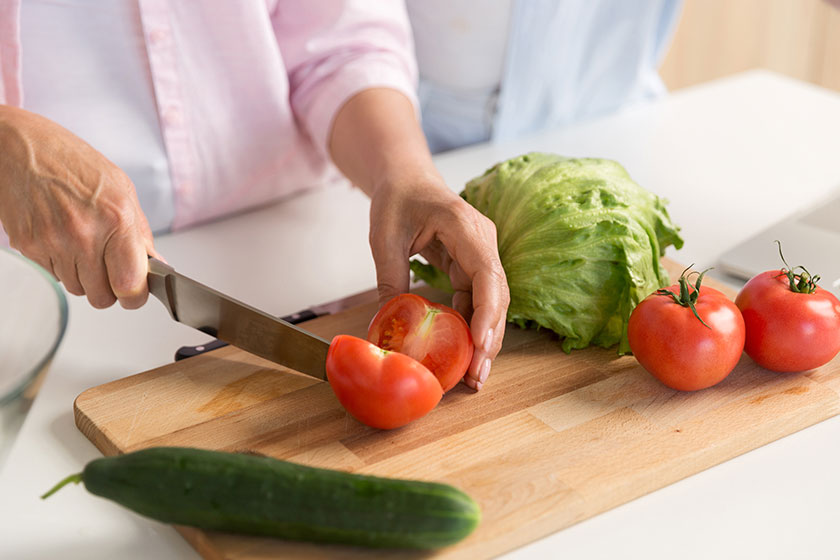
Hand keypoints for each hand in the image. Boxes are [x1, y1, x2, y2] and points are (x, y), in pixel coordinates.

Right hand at [0, 106, 157, 308]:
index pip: (130, 285)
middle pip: (101, 297)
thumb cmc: (71, 161)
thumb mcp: (121, 188)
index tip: (135, 292)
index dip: (134, 296)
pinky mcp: (28, 246)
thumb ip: (140, 232)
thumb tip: (155, 264)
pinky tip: (61, 237)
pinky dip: (61, 265)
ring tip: (82, 244)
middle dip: (109, 288)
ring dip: (84, 276)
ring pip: (77, 290)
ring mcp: (52, 243)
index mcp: (115, 218)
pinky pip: (54, 276)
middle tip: (109, 267)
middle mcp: (83, 234)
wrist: (18, 147)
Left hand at [368, 172, 509, 390]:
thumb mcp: (384, 237)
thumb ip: (390, 278)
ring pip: (491, 303)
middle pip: (497, 295)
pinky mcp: (471, 266)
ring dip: (483, 339)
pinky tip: (466, 355)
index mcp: (464, 226)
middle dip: (489, 338)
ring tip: (474, 376)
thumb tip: (391, 324)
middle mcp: (482, 242)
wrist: (406, 178)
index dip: (487, 312)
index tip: (480, 345)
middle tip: (477, 376)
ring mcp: (480, 255)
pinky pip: (476, 301)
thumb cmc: (397, 198)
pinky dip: (471, 328)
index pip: (487, 273)